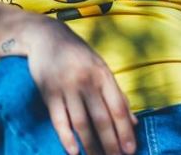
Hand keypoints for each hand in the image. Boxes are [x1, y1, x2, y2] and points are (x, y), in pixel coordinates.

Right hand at [25, 18, 137, 154]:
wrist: (46, 36)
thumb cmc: (78, 54)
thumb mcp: (100, 67)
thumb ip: (116, 94)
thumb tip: (134, 122)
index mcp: (102, 74)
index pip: (117, 107)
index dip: (125, 131)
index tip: (130, 150)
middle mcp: (86, 80)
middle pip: (101, 119)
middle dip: (110, 144)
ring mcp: (66, 86)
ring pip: (81, 123)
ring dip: (90, 146)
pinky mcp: (48, 91)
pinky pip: (59, 119)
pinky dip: (66, 137)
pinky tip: (73, 152)